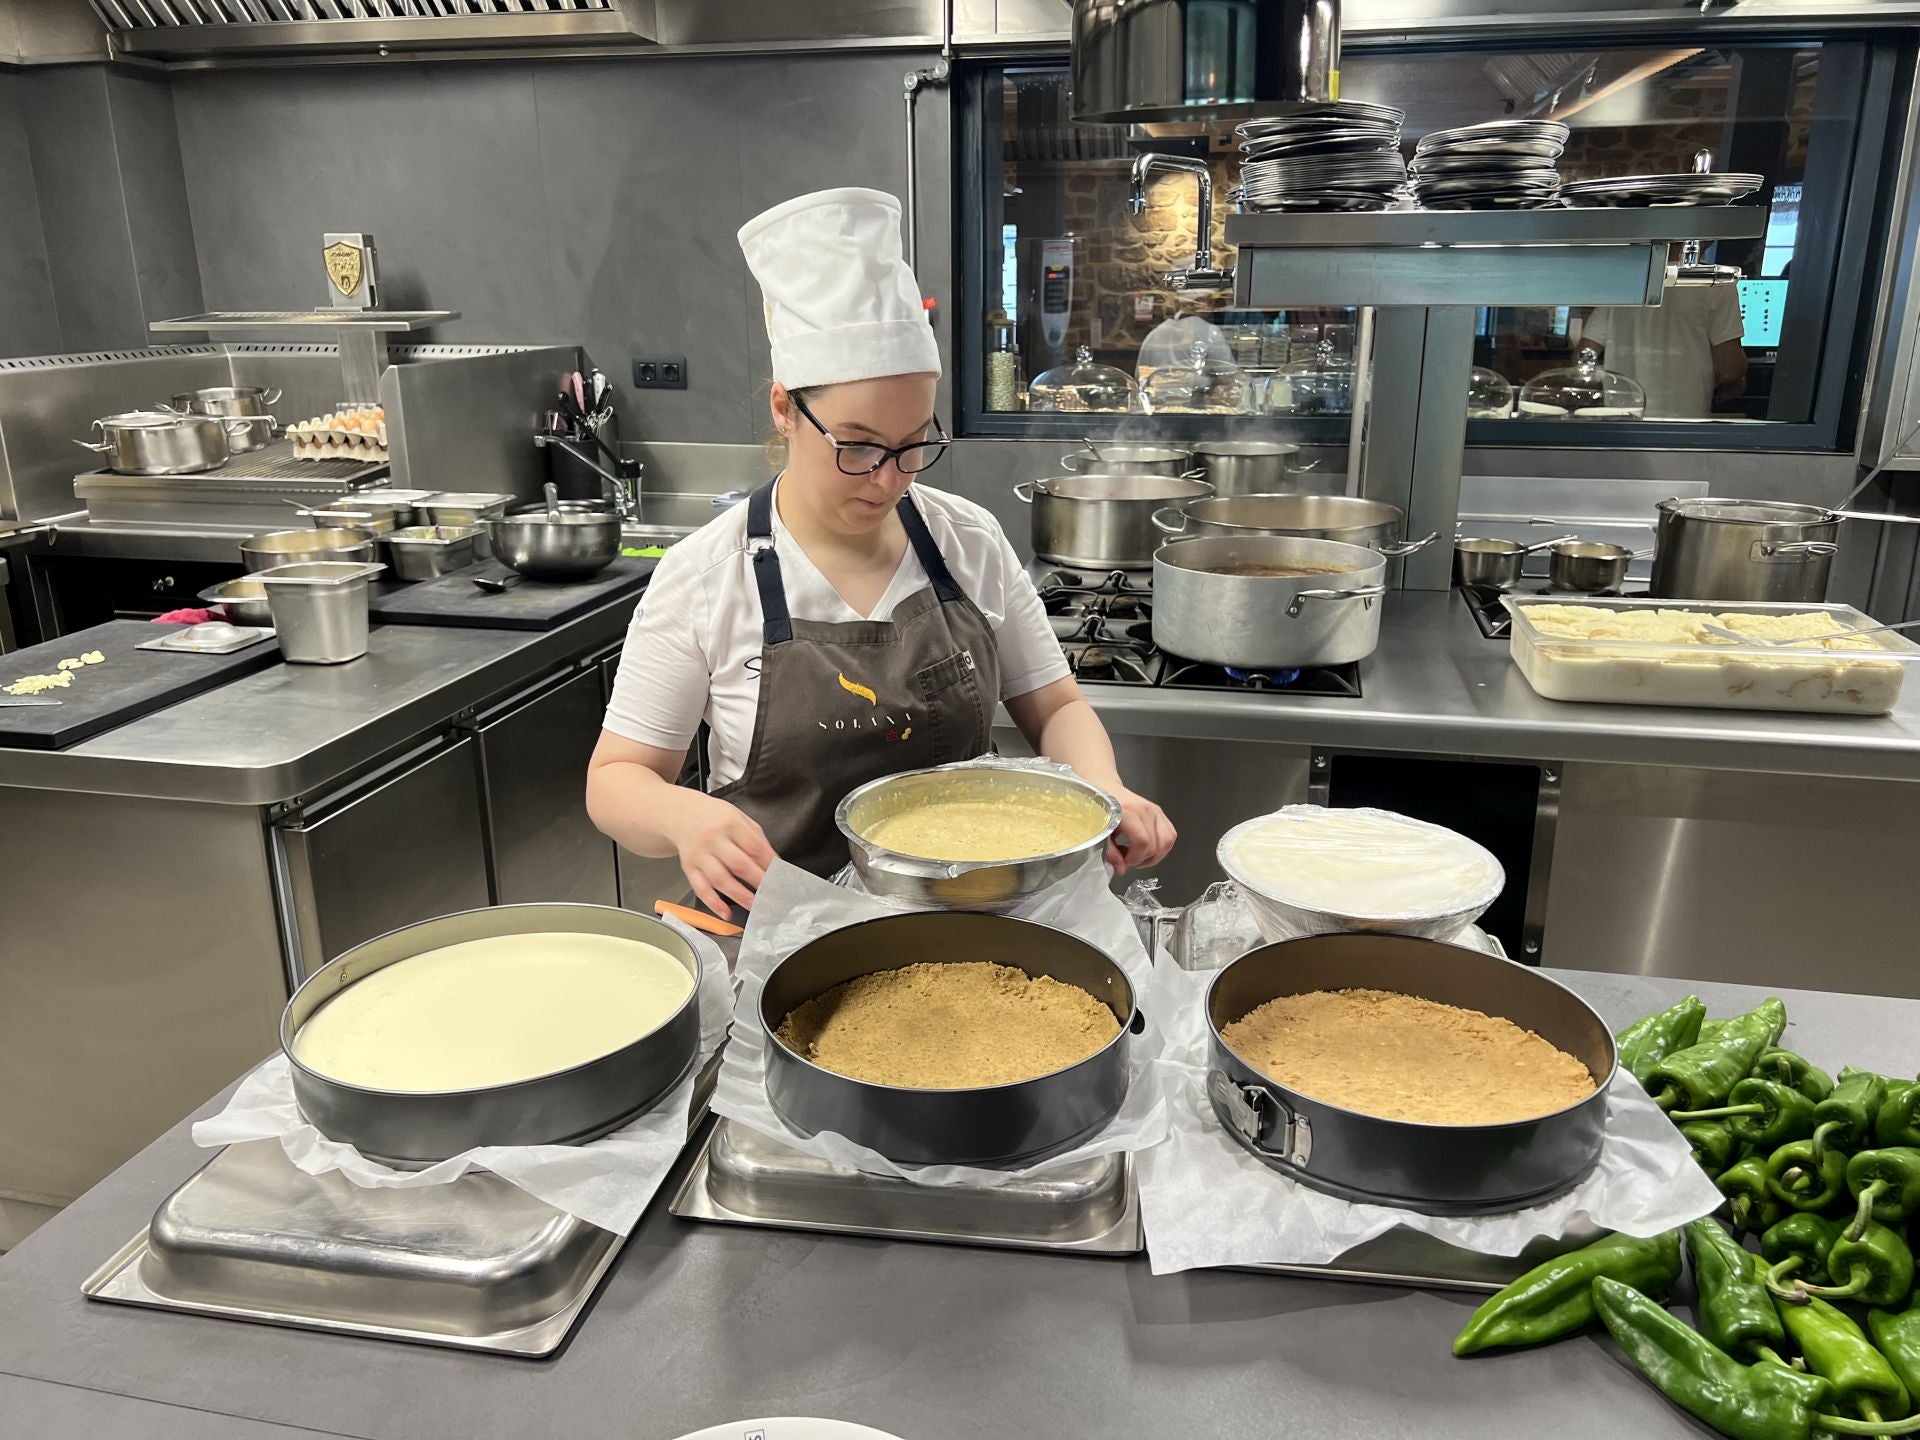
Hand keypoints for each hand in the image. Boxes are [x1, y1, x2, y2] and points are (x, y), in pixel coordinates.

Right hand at [668, 792, 776, 916]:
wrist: (681, 814)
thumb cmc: (714, 817)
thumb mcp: (739, 818)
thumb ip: (757, 839)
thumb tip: (773, 862)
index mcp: (730, 823)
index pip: (754, 847)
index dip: (769, 864)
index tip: (781, 877)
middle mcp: (713, 839)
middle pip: (739, 864)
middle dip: (758, 882)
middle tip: (772, 895)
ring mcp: (700, 855)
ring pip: (720, 879)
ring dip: (739, 896)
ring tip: (755, 906)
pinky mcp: (689, 868)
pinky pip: (701, 888)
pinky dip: (713, 903)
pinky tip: (725, 913)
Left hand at [1106, 787, 1175, 874]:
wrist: (1104, 787)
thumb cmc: (1099, 807)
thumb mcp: (1099, 831)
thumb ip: (1109, 852)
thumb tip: (1121, 869)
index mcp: (1128, 812)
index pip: (1143, 841)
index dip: (1135, 858)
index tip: (1124, 862)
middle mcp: (1145, 809)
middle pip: (1156, 844)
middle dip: (1143, 859)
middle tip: (1129, 861)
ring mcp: (1155, 810)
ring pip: (1167, 840)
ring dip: (1155, 855)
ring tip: (1139, 856)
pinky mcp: (1159, 812)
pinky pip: (1170, 834)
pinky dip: (1161, 846)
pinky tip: (1146, 849)